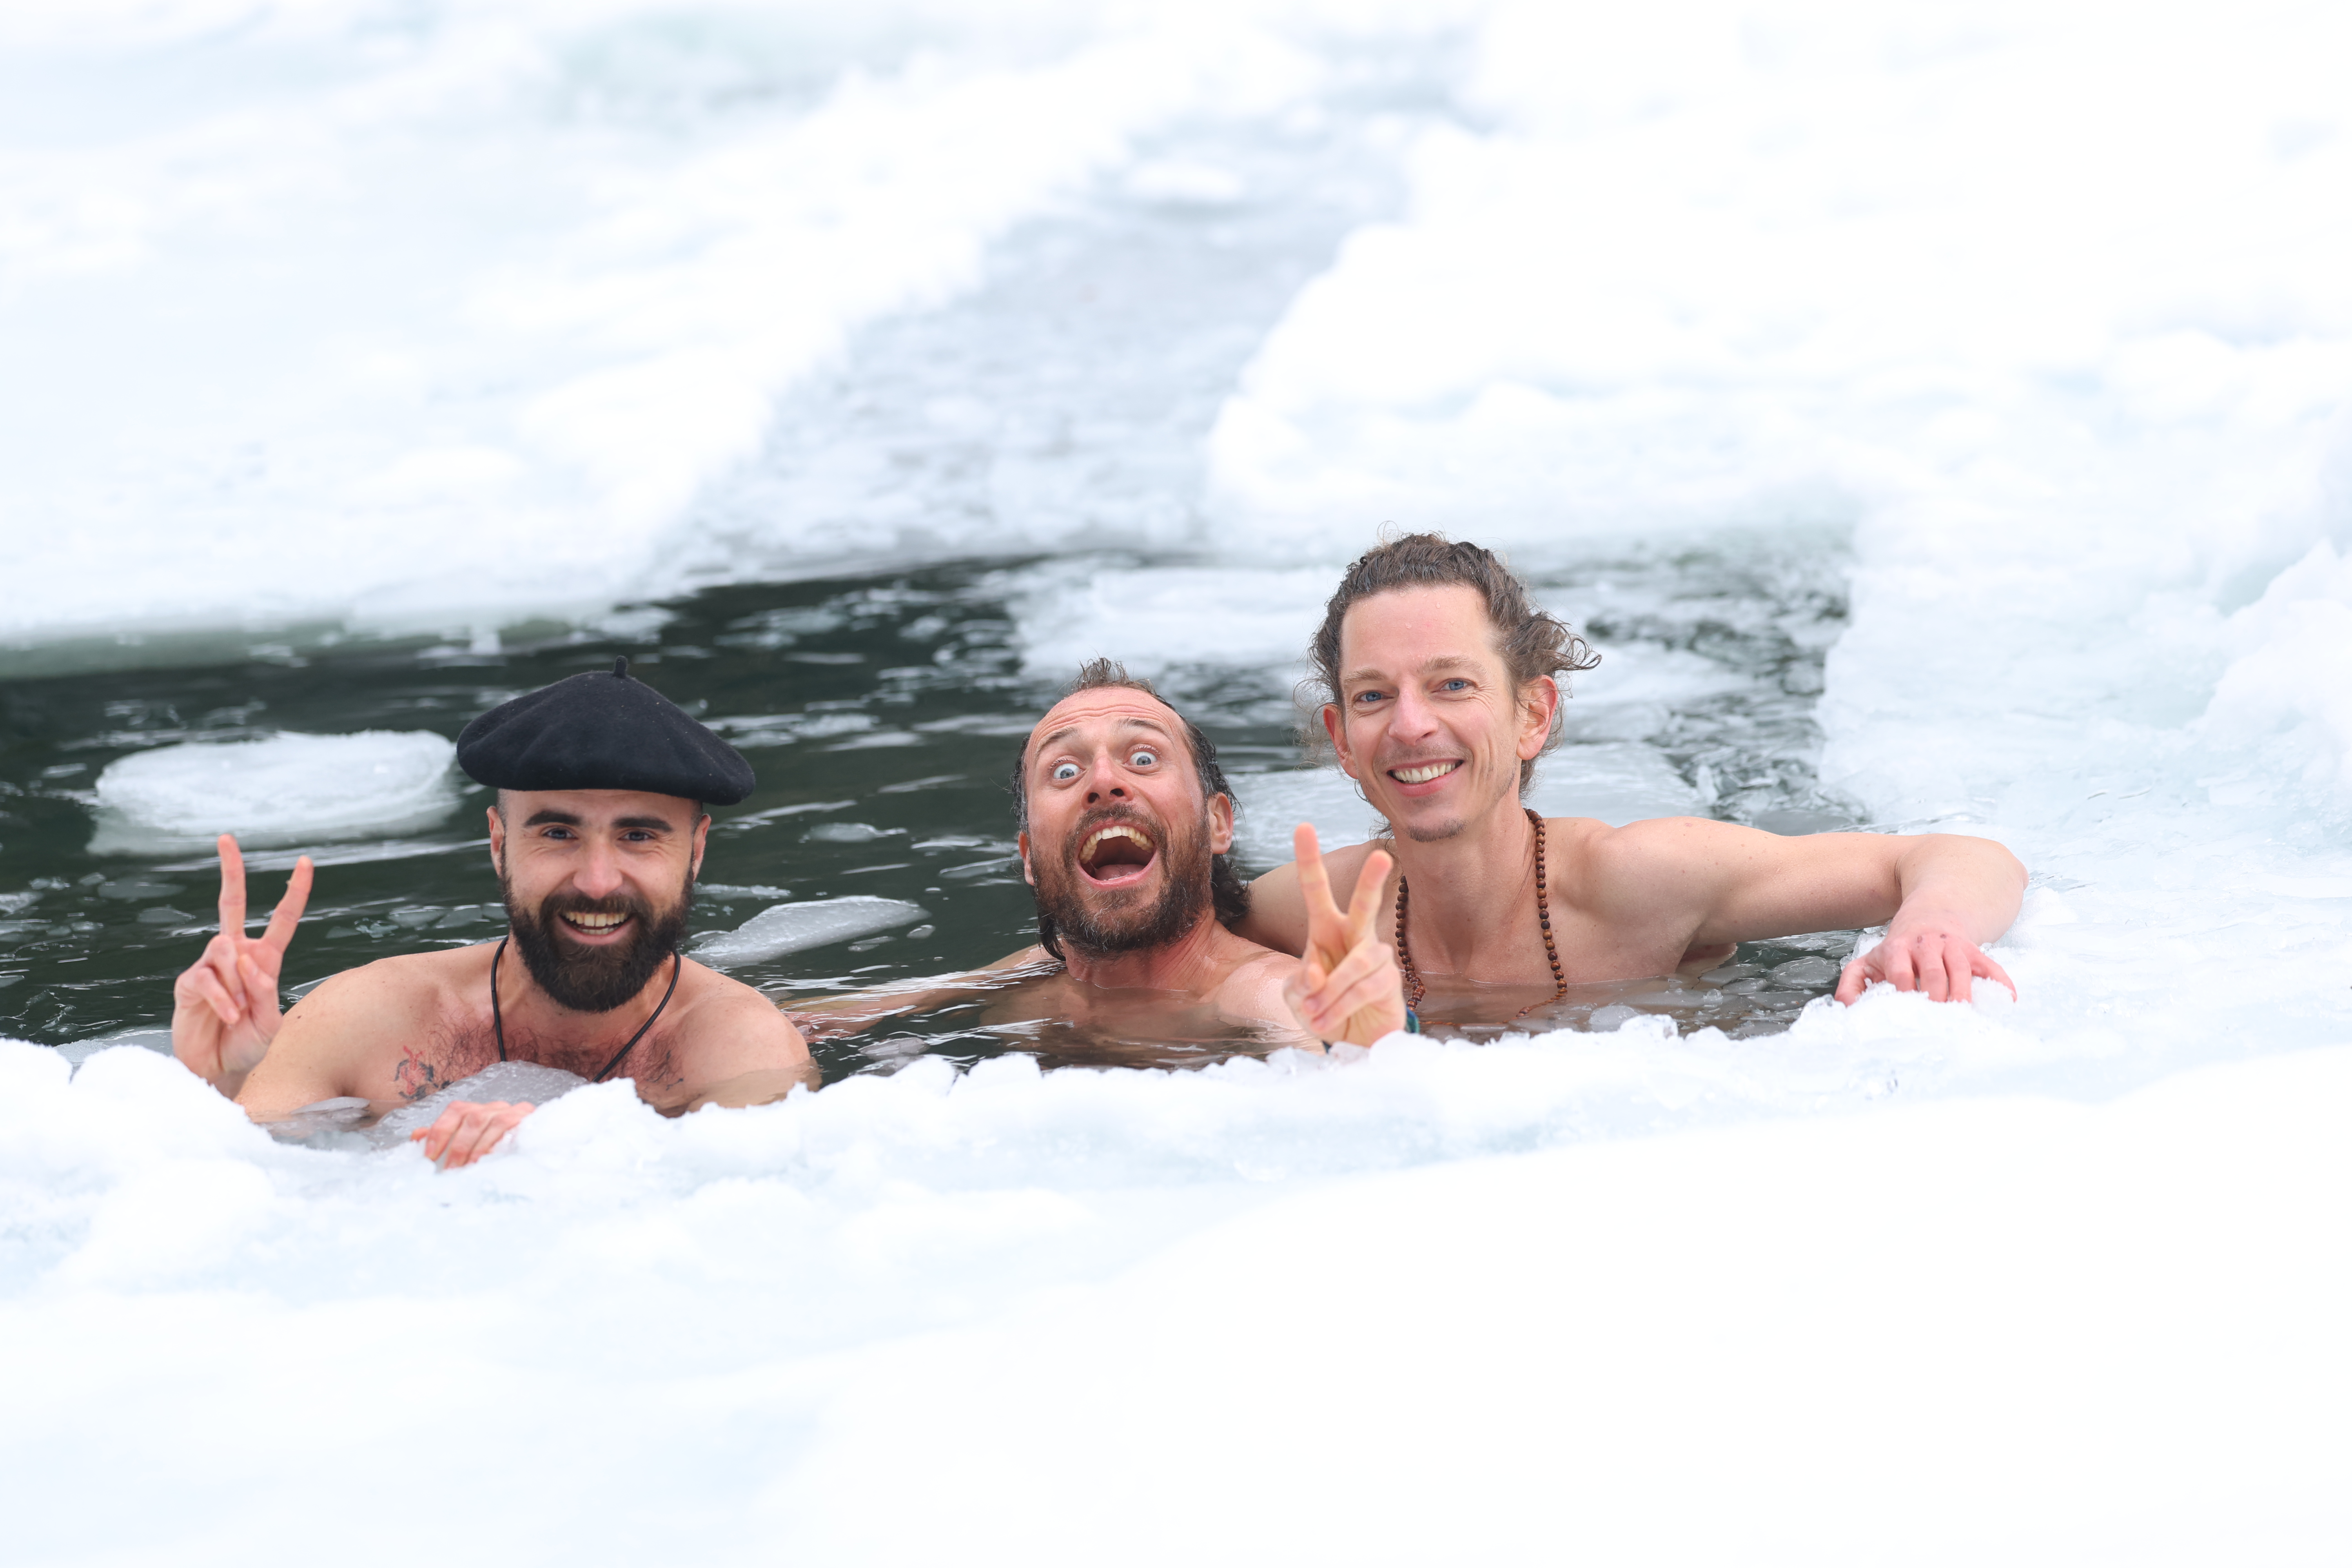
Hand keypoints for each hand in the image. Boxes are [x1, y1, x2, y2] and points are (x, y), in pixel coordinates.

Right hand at [170, 835, 313, 1092]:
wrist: (220, 1070)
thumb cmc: (249, 1045)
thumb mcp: (271, 1022)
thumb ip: (265, 991)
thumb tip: (248, 962)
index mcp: (264, 959)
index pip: (282, 919)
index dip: (294, 891)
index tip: (305, 861)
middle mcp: (236, 955)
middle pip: (231, 903)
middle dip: (231, 869)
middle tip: (226, 838)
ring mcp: (211, 965)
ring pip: (226, 948)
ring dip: (238, 982)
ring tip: (240, 1012)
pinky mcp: (189, 982)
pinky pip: (208, 977)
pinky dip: (224, 999)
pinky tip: (230, 1016)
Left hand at [411, 1100, 534, 1168]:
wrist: (542, 1144)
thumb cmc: (500, 1146)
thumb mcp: (470, 1141)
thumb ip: (445, 1137)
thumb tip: (416, 1135)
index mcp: (479, 1109)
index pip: (456, 1110)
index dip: (440, 1130)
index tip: (429, 1156)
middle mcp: (496, 1107)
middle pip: (472, 1116)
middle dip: (457, 1146)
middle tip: (449, 1170)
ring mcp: (514, 1112)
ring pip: (490, 1122)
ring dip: (475, 1148)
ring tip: (468, 1169)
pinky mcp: (529, 1120)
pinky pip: (510, 1129)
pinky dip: (496, 1145)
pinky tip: (489, 1161)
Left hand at [1284, 823, 1405, 1045]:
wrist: (1347, 1043)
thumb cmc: (1321, 1009)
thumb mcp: (1296, 997)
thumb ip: (1299, 983)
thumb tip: (1315, 972)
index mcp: (1324, 930)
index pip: (1316, 890)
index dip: (1309, 860)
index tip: (1303, 826)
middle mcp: (1354, 936)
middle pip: (1364, 904)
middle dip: (1372, 882)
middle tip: (1381, 856)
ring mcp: (1376, 957)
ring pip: (1357, 964)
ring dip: (1330, 993)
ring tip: (1313, 1015)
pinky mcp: (1390, 982)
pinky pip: (1365, 989)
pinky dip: (1340, 1007)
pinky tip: (1328, 1022)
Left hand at [1835, 919, 2015, 1004]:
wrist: (1930, 917)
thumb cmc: (1897, 949)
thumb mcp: (1870, 959)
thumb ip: (1853, 982)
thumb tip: (1846, 1008)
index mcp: (1898, 947)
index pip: (1899, 968)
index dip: (1902, 986)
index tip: (1905, 1007)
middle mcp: (1926, 945)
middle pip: (1932, 970)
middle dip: (1934, 992)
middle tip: (1936, 1017)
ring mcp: (1953, 947)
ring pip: (1960, 968)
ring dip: (1962, 991)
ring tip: (1963, 1014)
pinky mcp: (1974, 951)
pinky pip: (1991, 966)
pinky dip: (2000, 982)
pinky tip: (2007, 1000)